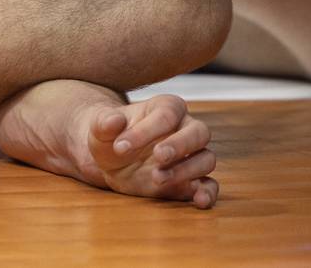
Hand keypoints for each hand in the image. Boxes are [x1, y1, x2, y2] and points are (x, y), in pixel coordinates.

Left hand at [86, 95, 219, 208]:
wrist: (113, 162)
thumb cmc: (110, 137)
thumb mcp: (100, 129)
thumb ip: (105, 122)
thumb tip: (114, 120)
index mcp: (165, 108)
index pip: (166, 114)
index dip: (146, 130)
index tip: (121, 146)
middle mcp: (185, 129)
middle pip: (198, 132)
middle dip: (179, 145)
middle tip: (158, 157)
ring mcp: (192, 156)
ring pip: (206, 159)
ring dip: (186, 170)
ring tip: (156, 178)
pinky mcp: (192, 181)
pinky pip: (210, 185)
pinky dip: (208, 193)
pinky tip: (199, 200)